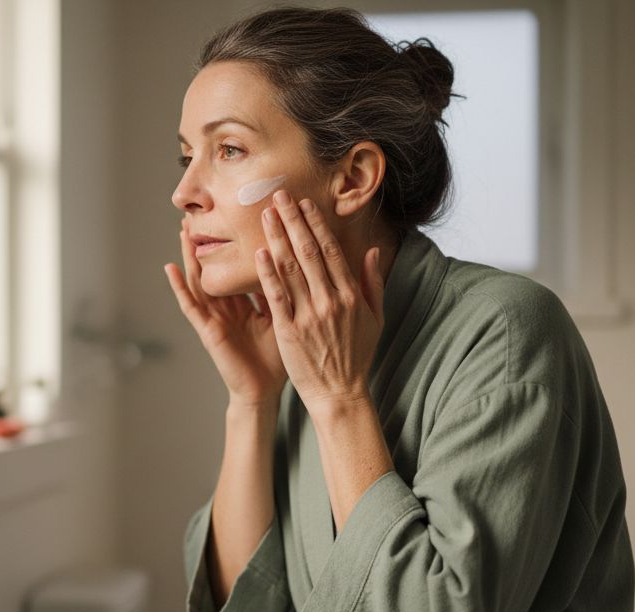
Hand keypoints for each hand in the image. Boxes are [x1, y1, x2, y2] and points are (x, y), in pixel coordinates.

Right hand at [165, 217, 286, 406]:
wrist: (264, 393)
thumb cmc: (276, 361)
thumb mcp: (286, 319)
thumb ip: (288, 294)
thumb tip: (305, 266)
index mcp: (248, 304)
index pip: (243, 267)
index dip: (242, 244)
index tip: (242, 218)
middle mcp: (229, 307)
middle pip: (218, 268)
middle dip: (212, 243)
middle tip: (207, 214)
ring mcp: (215, 317)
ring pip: (200, 279)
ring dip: (191, 256)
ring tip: (184, 231)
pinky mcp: (207, 330)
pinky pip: (190, 305)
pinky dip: (179, 287)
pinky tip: (170, 268)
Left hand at [254, 190, 385, 410]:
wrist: (339, 393)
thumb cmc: (356, 356)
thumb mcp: (374, 318)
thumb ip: (372, 282)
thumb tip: (372, 250)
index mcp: (350, 295)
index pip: (330, 250)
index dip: (316, 224)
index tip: (305, 204)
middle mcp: (330, 300)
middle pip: (308, 252)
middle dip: (293, 221)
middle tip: (279, 196)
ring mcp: (309, 315)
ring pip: (291, 268)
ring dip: (277, 238)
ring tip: (266, 215)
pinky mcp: (289, 331)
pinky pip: (277, 296)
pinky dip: (268, 273)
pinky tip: (259, 252)